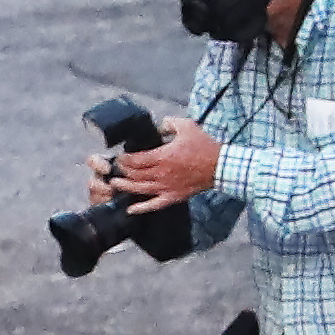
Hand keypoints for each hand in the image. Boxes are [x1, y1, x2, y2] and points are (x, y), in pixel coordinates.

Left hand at [93, 116, 224, 209]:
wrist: (221, 166)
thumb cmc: (205, 146)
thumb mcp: (187, 127)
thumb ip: (170, 124)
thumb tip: (159, 125)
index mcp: (162, 157)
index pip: (135, 160)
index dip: (124, 159)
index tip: (119, 157)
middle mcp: (161, 173)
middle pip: (135, 174)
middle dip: (122, 171)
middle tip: (115, 168)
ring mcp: (166, 187)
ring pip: (140, 189)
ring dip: (125, 187)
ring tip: (114, 184)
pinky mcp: (174, 196)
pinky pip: (154, 205)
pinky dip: (141, 208)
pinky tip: (130, 210)